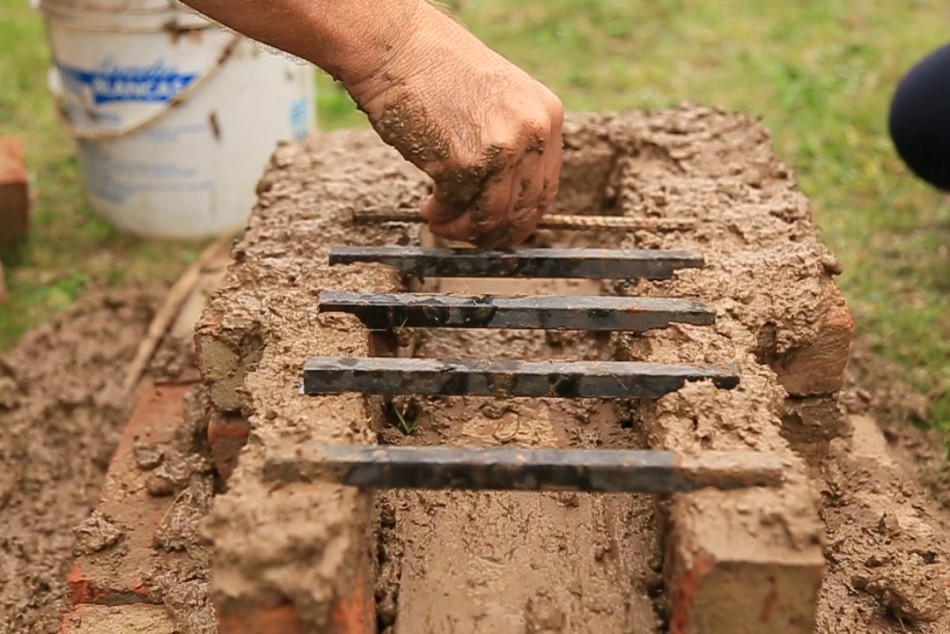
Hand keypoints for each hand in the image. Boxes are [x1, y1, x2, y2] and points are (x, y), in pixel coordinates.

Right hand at [346, 5, 563, 247]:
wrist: (397, 48)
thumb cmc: (438, 69)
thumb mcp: (500, 99)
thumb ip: (513, 140)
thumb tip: (508, 194)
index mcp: (546, 117)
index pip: (546, 187)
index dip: (524, 218)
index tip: (504, 230)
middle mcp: (531, 134)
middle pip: (521, 208)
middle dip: (493, 231)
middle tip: (470, 235)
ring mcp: (500, 150)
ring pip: (490, 216)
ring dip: (463, 229)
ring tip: (442, 222)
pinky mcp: (464, 164)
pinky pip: (456, 207)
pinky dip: (440, 216)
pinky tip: (428, 209)